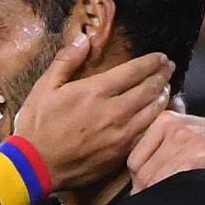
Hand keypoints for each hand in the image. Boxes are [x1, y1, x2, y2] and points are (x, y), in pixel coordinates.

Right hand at [13, 35, 173, 190]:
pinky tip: (156, 116)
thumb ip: (66, 61)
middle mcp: (114, 111)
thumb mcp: (44, 87)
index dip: (151, 61)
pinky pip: (146, 133)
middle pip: (149, 89)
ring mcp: (121, 135)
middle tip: (169, 68)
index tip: (161, 57)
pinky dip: (156, 121)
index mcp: (96, 91)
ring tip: (166, 89)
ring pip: (153, 112)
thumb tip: (84, 38)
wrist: (35, 166)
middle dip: (163, 75)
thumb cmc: (37, 126)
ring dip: (163, 97)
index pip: (134, 71)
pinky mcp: (121, 153)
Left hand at [128, 113, 204, 192]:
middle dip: (148, 194)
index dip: (138, 184)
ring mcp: (192, 141)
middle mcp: (175, 129)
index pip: (135, 162)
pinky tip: (186, 197)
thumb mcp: (182, 134)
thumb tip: (134, 186)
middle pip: (145, 173)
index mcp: (164, 122)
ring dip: (162, 197)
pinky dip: (178, 194)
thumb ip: (158, 151)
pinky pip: (180, 181)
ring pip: (159, 179)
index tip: (146, 195)